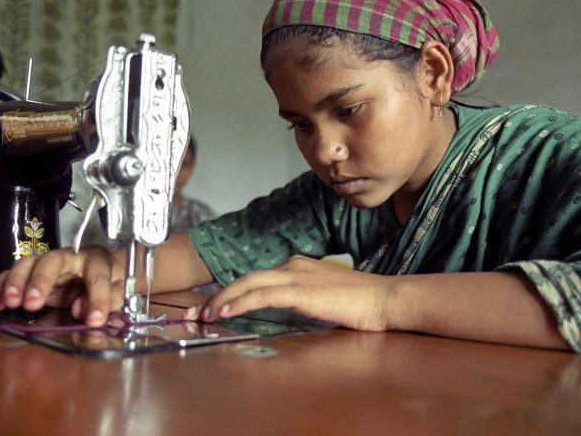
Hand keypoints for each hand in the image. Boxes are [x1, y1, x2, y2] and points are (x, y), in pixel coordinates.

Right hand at [0, 245, 124, 326]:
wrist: (102, 271)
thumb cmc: (110, 281)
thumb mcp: (119, 291)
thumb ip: (109, 300)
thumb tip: (82, 310)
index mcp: (97, 260)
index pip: (98, 276)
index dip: (98, 298)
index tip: (94, 320)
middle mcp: (70, 257)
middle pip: (52, 261)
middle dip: (41, 280)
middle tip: (32, 303)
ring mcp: (48, 263)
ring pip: (28, 263)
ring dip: (16, 282)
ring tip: (10, 303)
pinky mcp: (32, 273)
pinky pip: (12, 274)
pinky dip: (1, 287)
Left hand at [183, 255, 394, 330]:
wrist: (384, 299)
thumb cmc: (360, 303)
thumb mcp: (324, 299)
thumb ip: (301, 300)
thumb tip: (282, 312)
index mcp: (298, 266)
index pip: (257, 278)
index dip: (231, 291)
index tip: (212, 306)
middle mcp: (293, 265)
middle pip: (245, 277)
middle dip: (216, 294)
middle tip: (196, 312)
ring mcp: (296, 275)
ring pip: (248, 283)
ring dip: (221, 299)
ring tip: (203, 314)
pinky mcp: (300, 290)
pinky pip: (261, 295)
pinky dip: (239, 302)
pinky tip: (225, 311)